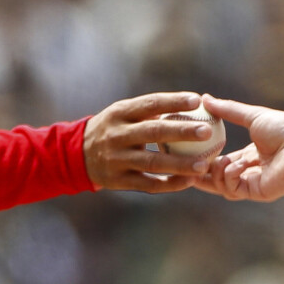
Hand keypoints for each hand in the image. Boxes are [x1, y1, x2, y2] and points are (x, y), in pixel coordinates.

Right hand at [83, 91, 219, 192]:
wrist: (76, 155)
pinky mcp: (118, 180)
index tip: (197, 100)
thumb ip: (151, 110)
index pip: (150, 104)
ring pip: (153, 162)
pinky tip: (189, 182)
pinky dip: (170, 184)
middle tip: (207, 131)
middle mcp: (117, 135)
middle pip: (153, 132)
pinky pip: (148, 184)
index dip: (173, 101)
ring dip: (180, 164)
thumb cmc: (113, 130)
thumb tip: (194, 101)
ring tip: (204, 165)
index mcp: (120, 113)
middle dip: (182, 131)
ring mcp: (117, 159)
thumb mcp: (122, 114)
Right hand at [195, 96, 283, 202]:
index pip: (221, 162)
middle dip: (201, 174)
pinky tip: (235, 165)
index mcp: (249, 156)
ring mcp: (254, 183)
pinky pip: (233, 190)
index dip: (204, 160)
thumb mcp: (251, 115)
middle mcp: (250, 171)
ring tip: (217, 161)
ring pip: (222, 187)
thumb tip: (205, 98)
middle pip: (218, 179)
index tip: (188, 153)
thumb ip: (227, 109)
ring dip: (216, 174)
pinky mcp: (258, 192)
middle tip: (186, 166)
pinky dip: (229, 177)